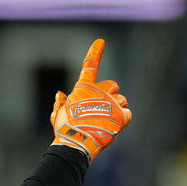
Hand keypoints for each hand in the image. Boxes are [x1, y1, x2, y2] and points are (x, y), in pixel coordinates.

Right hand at [51, 39, 131, 160]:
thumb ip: (60, 104)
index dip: (95, 52)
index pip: (89, 66)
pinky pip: (127, 113)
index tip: (101, 42)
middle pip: (113, 85)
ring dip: (117, 108)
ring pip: (122, 100)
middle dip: (110, 94)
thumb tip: (59, 95)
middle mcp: (100, 91)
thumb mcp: (58, 115)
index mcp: (83, 88)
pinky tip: (113, 127)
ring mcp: (112, 102)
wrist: (77, 142)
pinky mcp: (121, 115)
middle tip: (103, 108)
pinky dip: (122, 119)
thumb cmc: (65, 129)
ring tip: (106, 122)